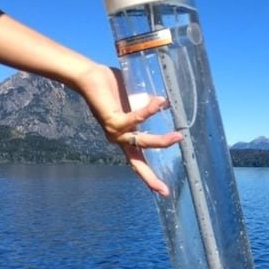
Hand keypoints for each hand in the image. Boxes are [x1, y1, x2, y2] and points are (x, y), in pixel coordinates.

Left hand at [73, 63, 182, 195]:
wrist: (90, 77)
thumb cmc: (111, 87)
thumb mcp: (134, 101)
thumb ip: (147, 105)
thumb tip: (164, 103)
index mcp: (124, 137)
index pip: (139, 160)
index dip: (149, 177)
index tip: (162, 192)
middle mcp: (118, 138)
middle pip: (137, 163)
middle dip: (150, 177)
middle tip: (165, 190)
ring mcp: (114, 131)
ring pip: (141, 142)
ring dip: (160, 141)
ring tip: (178, 136)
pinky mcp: (112, 120)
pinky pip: (135, 119)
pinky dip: (149, 111)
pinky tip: (160, 103)